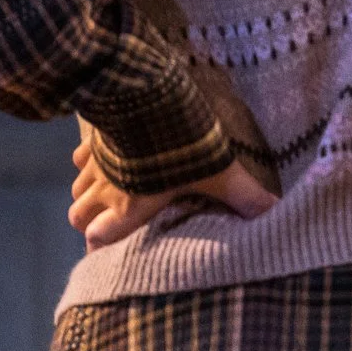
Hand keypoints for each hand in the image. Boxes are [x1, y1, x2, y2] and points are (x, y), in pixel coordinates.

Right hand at [68, 122, 276, 246]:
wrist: (151, 98)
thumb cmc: (185, 145)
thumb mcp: (220, 172)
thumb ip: (245, 196)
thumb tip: (275, 213)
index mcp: (131, 205)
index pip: (99, 238)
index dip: (100, 247)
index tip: (107, 253)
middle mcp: (106, 188)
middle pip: (77, 216)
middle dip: (87, 223)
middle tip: (104, 224)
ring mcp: (96, 161)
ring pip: (76, 188)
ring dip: (87, 193)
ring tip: (104, 194)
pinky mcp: (94, 136)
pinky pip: (80, 155)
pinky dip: (87, 160)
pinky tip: (102, 156)